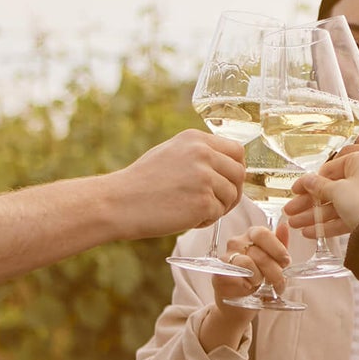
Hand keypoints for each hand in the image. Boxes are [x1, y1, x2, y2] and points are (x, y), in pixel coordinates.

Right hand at [111, 130, 244, 237]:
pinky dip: (205, 221)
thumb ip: (199, 154)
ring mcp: (205, 178)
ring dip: (218, 208)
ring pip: (232, 196)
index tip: (226, 181)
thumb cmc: (141, 182)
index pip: (236, 150)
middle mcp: (203, 154)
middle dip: (232, 191)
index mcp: (196, 139)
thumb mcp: (171, 153)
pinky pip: (218, 214)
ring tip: (192, 211)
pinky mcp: (203, 202)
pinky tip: (185, 219)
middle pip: (239, 173)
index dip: (234, 169)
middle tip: (214, 203)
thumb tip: (228, 164)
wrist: (119, 202)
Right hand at [197, 218, 291, 349]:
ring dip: (260, 279)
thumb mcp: (275, 263)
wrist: (241, 305)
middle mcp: (236, 243)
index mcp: (251, 236)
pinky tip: (249, 289)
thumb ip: (280, 245)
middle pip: (259, 253)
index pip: (262, 233)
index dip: (276, 248)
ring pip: (247, 264)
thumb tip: (284, 226)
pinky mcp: (218, 275)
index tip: (285, 261)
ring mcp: (225, 259)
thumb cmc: (260, 281)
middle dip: (274, 271)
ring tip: (262, 286)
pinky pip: (235, 277)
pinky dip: (246, 285)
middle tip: (278, 283)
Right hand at [284, 149, 358, 235]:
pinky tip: (310, 233)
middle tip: (290, 211)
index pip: (329, 169)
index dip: (309, 182)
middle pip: (331, 189)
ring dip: (314, 215)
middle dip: (308, 203)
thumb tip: (307, 180)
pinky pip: (344, 216)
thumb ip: (319, 186)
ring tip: (295, 225)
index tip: (294, 191)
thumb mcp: (336, 190)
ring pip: (336, 205)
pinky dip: (328, 224)